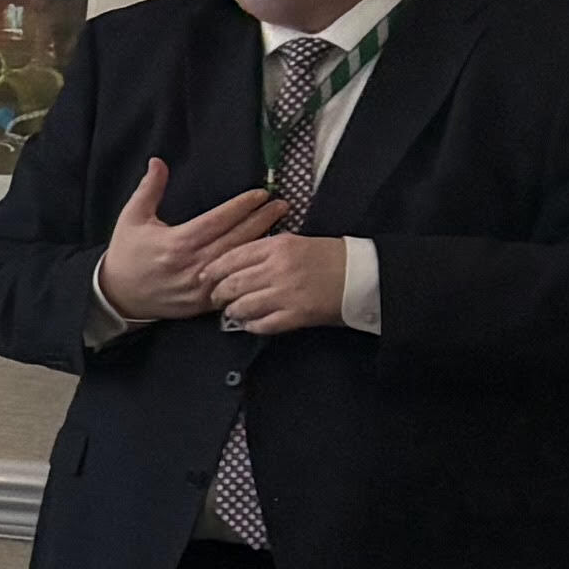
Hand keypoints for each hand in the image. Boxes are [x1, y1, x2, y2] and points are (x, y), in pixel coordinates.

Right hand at [93, 156, 283, 325]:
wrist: (118, 296)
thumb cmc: (126, 254)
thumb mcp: (131, 218)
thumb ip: (149, 189)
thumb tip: (158, 161)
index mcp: (177, 242)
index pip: (219, 219)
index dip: (242, 205)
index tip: (261, 193)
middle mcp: (192, 264)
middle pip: (237, 238)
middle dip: (262, 219)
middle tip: (282, 205)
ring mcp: (201, 285)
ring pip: (240, 260)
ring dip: (262, 241)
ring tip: (281, 225)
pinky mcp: (204, 301)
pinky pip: (235, 282)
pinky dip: (251, 268)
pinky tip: (263, 256)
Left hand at [199, 228, 359, 335]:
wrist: (364, 274)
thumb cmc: (329, 257)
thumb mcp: (295, 243)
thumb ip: (264, 251)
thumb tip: (232, 263)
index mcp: (276, 246)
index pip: (231, 258)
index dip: (213, 271)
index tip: (204, 278)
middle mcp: (278, 268)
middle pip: (232, 284)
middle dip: (218, 295)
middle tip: (216, 299)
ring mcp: (287, 293)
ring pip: (243, 306)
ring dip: (234, 312)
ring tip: (233, 313)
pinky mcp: (298, 314)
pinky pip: (263, 324)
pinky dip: (252, 326)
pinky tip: (252, 324)